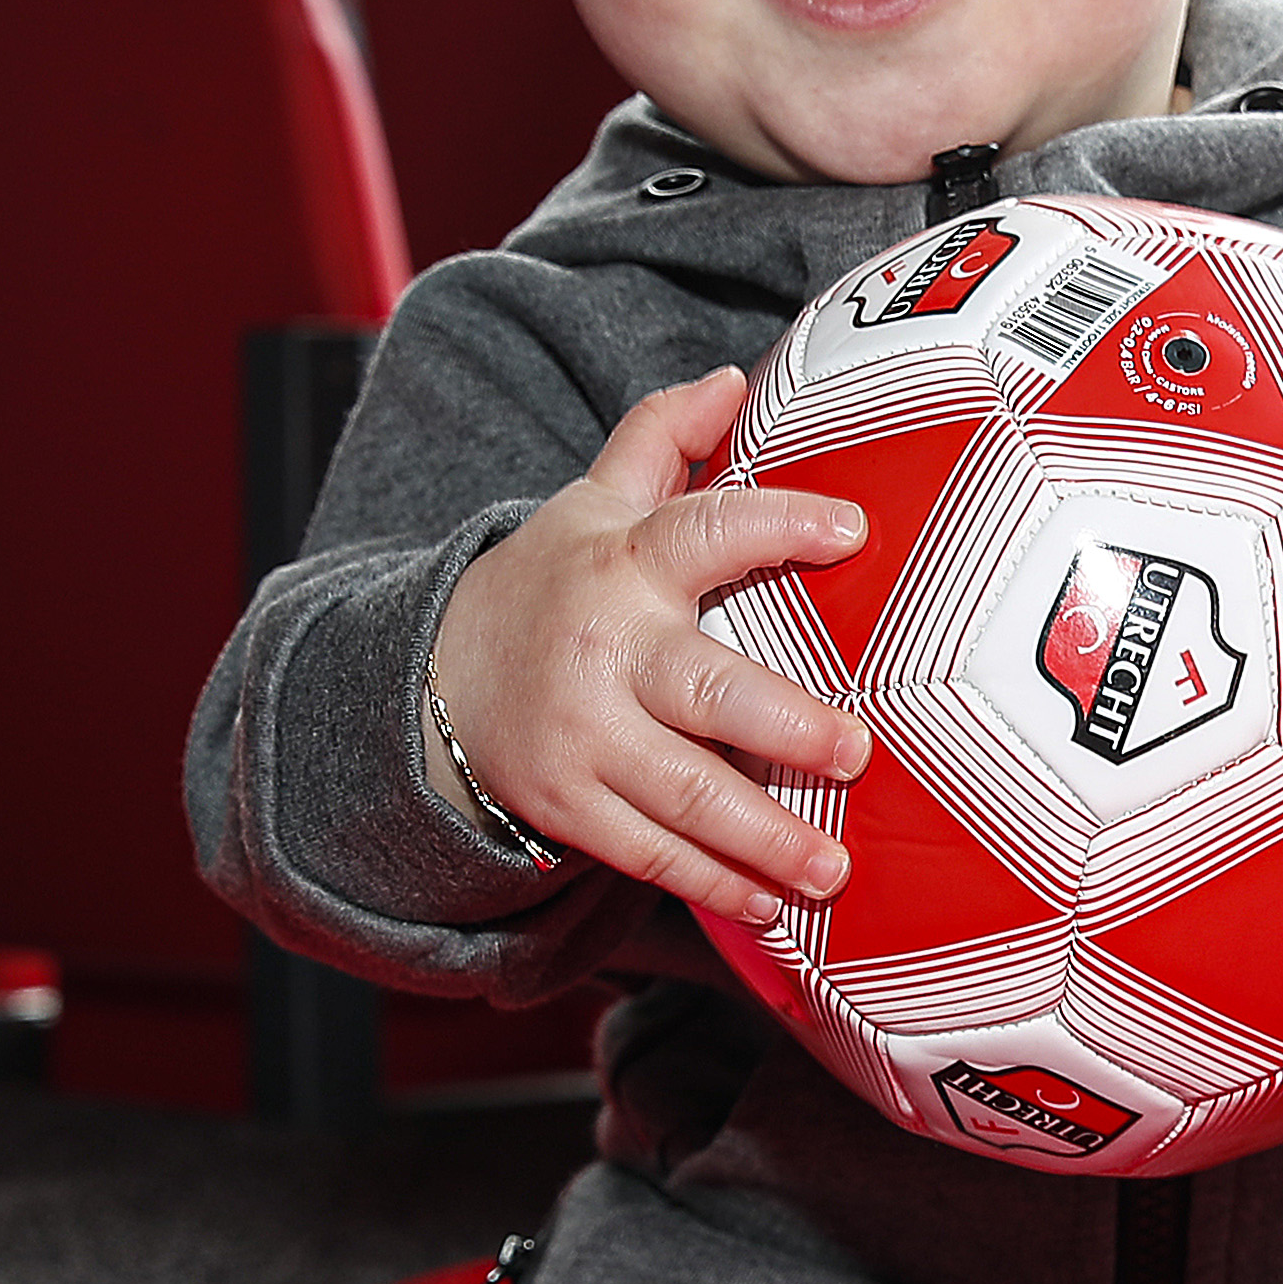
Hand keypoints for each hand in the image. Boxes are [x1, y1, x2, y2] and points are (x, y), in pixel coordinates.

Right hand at [421, 368, 874, 925]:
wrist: (428, 682)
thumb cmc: (550, 586)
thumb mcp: (592, 503)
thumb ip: (660, 439)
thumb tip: (736, 378)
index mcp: (622, 563)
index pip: (704, 530)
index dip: (776, 524)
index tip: (852, 530)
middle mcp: (605, 652)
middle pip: (702, 690)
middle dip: (779, 724)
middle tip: (854, 749)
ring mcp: (584, 739)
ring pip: (683, 795)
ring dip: (763, 837)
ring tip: (833, 866)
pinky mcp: (570, 807)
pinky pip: (649, 855)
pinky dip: (713, 884)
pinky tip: (772, 905)